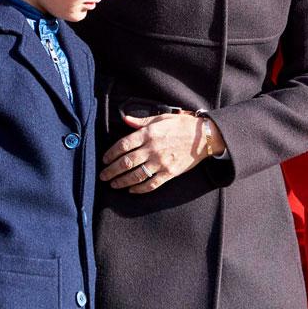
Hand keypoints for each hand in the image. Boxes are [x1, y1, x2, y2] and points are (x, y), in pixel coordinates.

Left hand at [99, 112, 224, 192]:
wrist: (204, 137)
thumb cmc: (182, 125)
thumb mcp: (161, 118)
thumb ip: (141, 122)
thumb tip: (124, 119)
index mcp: (148, 134)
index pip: (123, 145)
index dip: (111, 153)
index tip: (104, 159)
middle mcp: (152, 149)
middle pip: (126, 162)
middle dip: (112, 170)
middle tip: (103, 175)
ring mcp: (161, 162)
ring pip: (136, 175)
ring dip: (122, 181)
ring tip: (113, 184)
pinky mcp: (169, 173)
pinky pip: (151, 184)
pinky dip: (140, 189)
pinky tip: (131, 190)